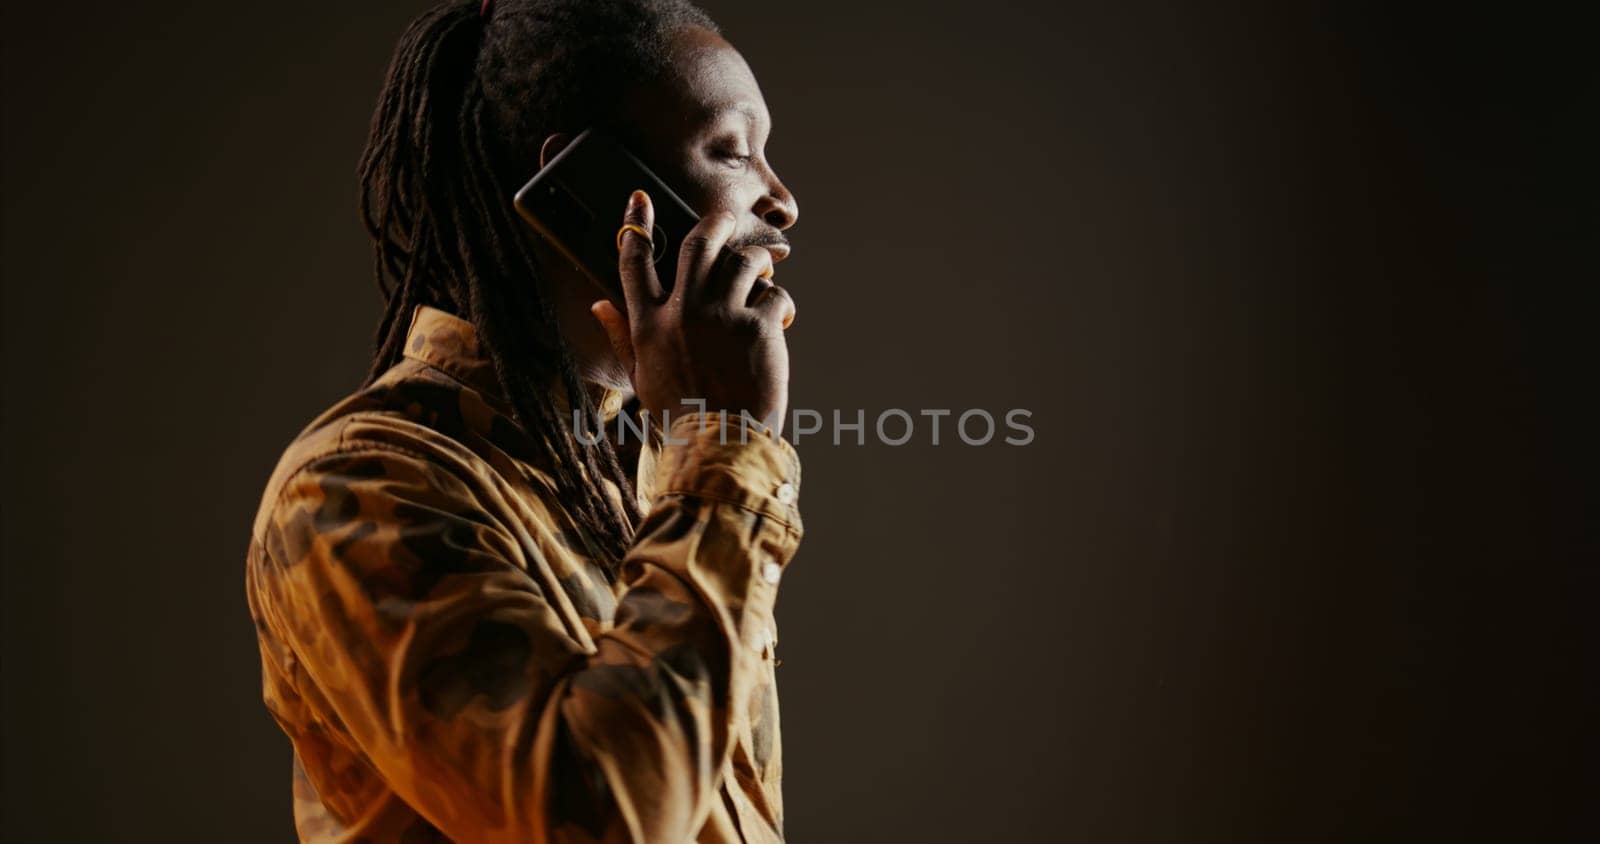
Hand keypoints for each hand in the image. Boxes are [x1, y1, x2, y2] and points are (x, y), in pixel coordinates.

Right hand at [591, 190, 795, 434]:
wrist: (719, 447)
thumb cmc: (680, 417)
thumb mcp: (640, 378)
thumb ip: (620, 337)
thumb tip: (598, 305)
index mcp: (649, 324)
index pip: (635, 262)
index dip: (635, 225)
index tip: (640, 199)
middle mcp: (682, 312)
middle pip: (697, 244)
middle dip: (715, 223)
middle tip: (726, 219)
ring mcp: (721, 316)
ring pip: (743, 261)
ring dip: (757, 263)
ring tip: (764, 275)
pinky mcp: (758, 327)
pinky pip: (775, 294)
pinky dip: (781, 304)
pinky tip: (781, 320)